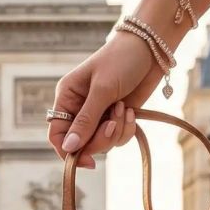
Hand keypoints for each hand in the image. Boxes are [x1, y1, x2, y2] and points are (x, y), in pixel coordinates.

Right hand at [47, 33, 160, 167]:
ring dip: (115, 132)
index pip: (57, 133)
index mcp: (67, 97)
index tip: (86, 160)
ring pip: (100, 143)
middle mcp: (79, 109)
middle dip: (99, 139)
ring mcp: (99, 115)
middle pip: (80, 144)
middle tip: (112, 125)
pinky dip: (126, 130)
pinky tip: (131, 112)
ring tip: (124, 109)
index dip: (68, 150)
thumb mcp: (102, 90)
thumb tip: (68, 147)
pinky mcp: (116, 118)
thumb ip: (85, 121)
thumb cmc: (122, 60)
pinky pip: (117, 139)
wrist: (152, 48)